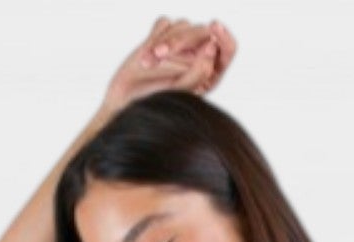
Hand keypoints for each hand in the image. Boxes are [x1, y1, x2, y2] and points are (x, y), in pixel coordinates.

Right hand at [103, 17, 235, 113]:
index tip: (215, 27)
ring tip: (147, 63)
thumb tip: (211, 48)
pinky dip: (154, 36)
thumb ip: (197, 72)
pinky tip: (144, 57)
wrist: (126, 105)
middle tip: (161, 53)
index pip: (227, 48)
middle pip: (201, 32)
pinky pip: (164, 24)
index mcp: (210, 72)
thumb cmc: (154, 105)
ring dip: (163, 42)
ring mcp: (180, 45)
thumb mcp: (178, 93)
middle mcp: (198, 55)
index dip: (223, 36)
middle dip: (179, 41)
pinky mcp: (162, 36)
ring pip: (182, 25)